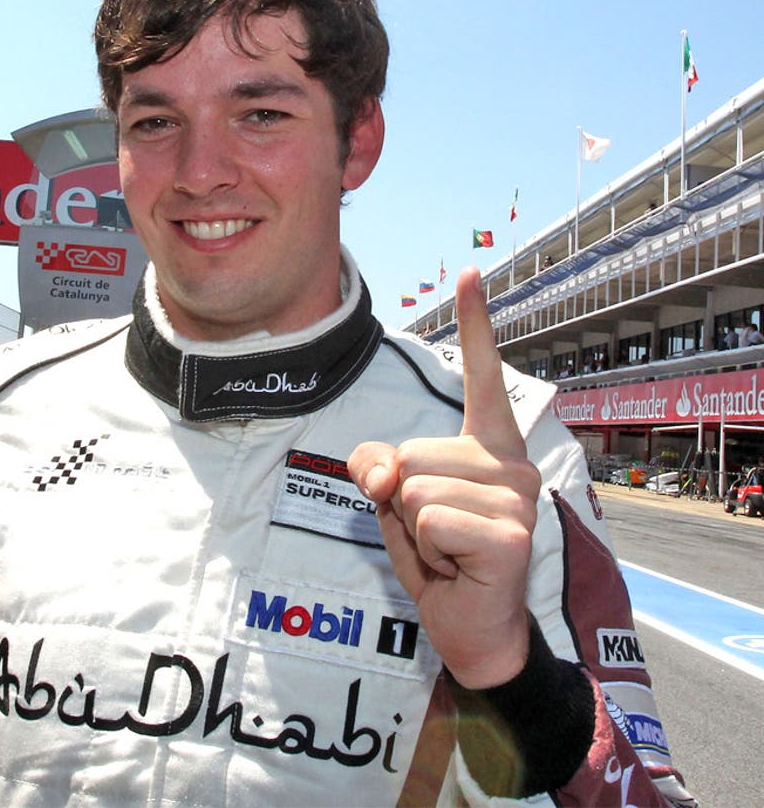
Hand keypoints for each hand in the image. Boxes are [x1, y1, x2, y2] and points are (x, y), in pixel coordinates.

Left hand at [348, 267, 539, 688]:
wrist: (472, 629)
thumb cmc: (439, 559)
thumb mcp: (396, 504)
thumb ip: (382, 469)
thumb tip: (386, 469)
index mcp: (489, 448)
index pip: (482, 378)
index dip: (476, 325)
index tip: (471, 270)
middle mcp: (511, 463)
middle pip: (411, 451)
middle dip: (401, 499)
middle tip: (435, 534)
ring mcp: (517, 497)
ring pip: (414, 487)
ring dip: (412, 528)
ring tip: (445, 551)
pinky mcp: (510, 534)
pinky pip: (427, 520)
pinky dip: (424, 550)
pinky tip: (457, 567)